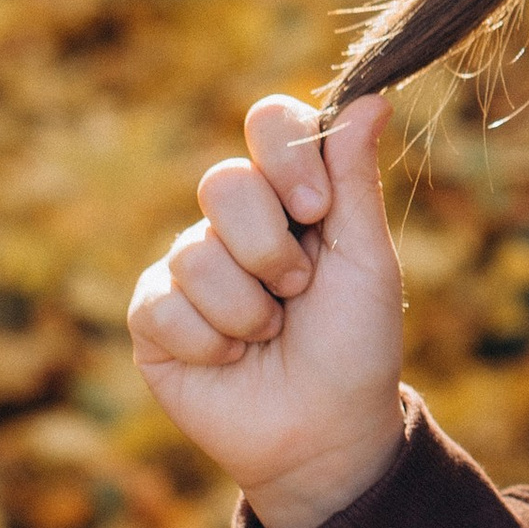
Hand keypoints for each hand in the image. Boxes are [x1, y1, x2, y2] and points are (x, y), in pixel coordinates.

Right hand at [127, 94, 407, 527]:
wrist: (326, 433)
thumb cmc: (356, 344)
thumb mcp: (366, 259)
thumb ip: (355, 180)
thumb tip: (374, 94)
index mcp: (291, 196)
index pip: (269, 124)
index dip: (286, 157)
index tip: (316, 211)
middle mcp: (235, 223)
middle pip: (223, 182)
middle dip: (270, 249)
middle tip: (298, 291)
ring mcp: (188, 267)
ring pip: (194, 250)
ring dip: (248, 308)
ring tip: (270, 334)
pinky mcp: (154, 318)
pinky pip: (164, 304)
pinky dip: (211, 340)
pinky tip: (230, 360)